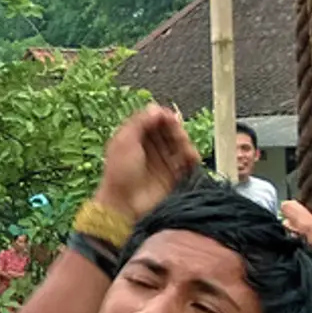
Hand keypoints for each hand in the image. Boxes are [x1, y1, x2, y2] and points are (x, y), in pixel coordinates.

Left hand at [94, 104, 199, 223]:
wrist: (124, 204)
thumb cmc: (119, 173)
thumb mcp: (124, 141)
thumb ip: (140, 122)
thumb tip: (156, 108)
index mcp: (135, 136)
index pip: (154, 120)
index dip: (164, 117)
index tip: (170, 118)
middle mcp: (149, 147)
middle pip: (170, 130)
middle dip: (176, 130)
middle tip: (177, 134)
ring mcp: (161, 161)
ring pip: (180, 144)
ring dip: (186, 144)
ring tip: (186, 150)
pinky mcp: (172, 175)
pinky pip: (187, 162)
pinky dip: (192, 158)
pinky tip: (191, 158)